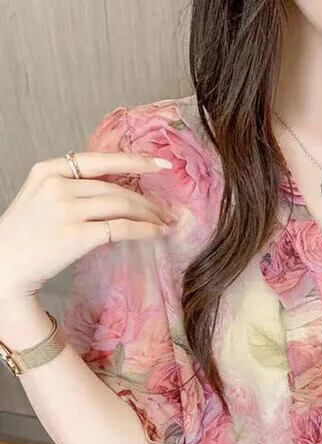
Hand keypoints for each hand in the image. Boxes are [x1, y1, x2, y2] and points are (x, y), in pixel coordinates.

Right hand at [0, 151, 174, 300]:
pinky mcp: (78, 235)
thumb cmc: (28, 234)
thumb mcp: (42, 197)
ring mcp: (67, 210)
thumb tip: (118, 189)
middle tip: (166, 210)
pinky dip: (145, 230)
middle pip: (116, 188)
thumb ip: (73, 187)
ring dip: (150, 215)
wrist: (5, 265)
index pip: (100, 159)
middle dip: (146, 200)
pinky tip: (157, 233)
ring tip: (165, 223)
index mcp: (48, 170)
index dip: (135, 161)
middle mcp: (58, 185)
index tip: (161, 164)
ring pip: (122, 206)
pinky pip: (122, 228)